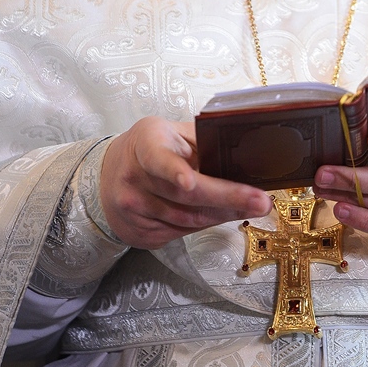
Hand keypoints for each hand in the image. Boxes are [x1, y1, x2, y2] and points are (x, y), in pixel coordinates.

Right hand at [99, 117, 271, 248]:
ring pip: (188, 219)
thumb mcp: (172, 134)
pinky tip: (221, 215)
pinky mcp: (139, 232)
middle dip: (228, 198)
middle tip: (259, 200)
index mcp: (145, 144)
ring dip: (224, 214)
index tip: (188, 181)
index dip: (174, 171)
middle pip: (184, 196)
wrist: (108, 176)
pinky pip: (181, 232)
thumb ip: (201, 141)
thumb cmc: (150, 149)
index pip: (158, 159)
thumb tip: (244, 157)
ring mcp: (134, 208)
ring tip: (251, 206)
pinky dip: (206, 224)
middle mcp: (134, 176)